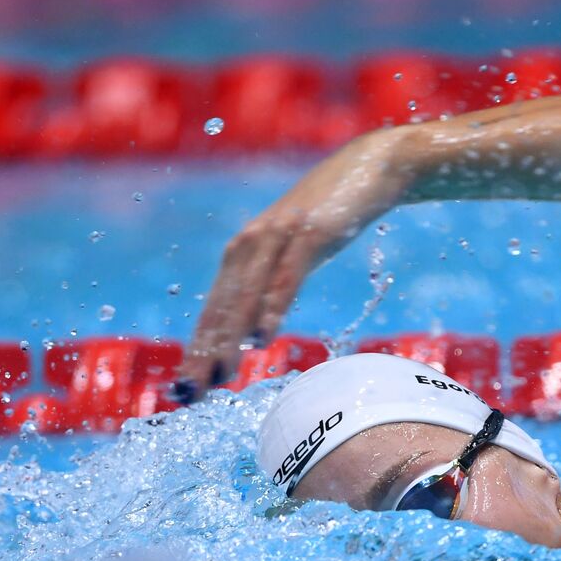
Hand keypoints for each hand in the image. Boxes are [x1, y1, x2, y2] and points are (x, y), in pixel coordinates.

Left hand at [173, 128, 408, 400]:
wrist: (373, 165)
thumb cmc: (335, 211)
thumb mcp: (298, 249)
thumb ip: (274, 282)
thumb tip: (254, 329)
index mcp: (244, 251)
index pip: (215, 310)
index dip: (198, 349)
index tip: (187, 388)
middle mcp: (251, 244)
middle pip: (221, 308)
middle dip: (202, 353)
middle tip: (188, 395)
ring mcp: (279, 237)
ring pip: (246, 297)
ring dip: (227, 339)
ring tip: (218, 377)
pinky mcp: (309, 233)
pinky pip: (286, 278)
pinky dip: (271, 308)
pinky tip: (261, 337)